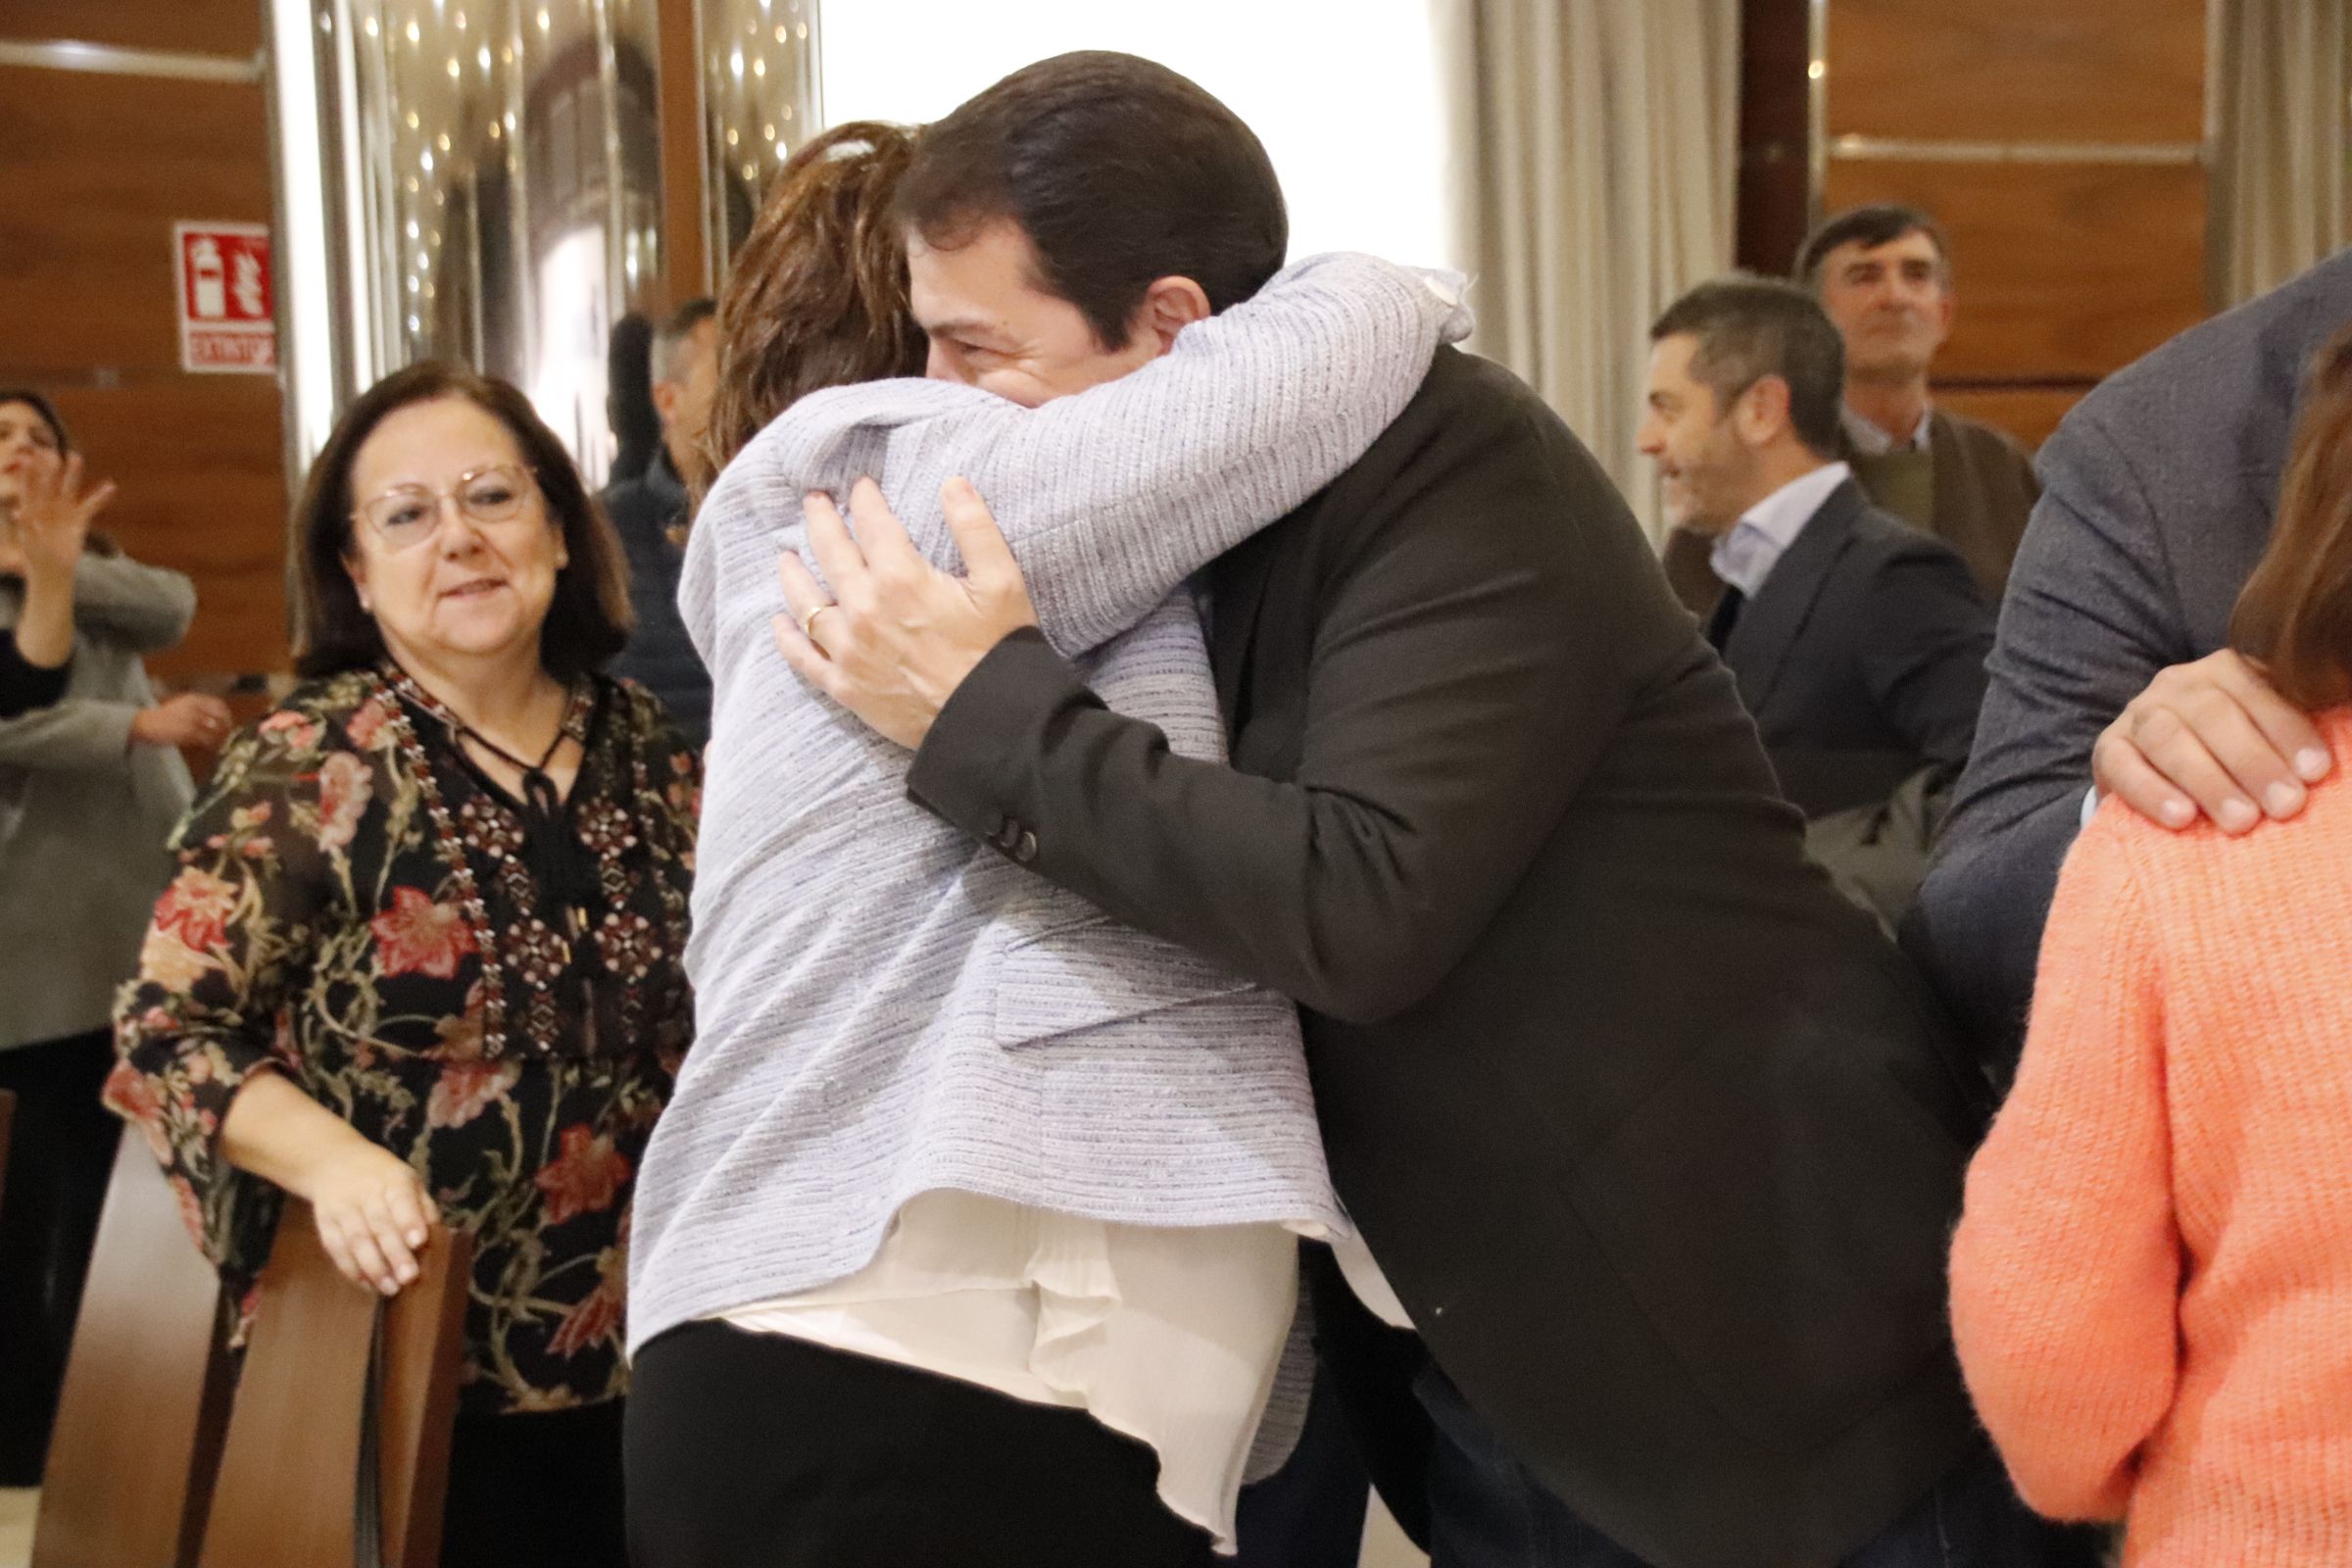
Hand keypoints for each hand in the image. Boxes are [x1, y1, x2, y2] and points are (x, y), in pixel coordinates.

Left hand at [10, 452, 111, 583]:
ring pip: (69, 489)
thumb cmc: (37, 558)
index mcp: (32, 510)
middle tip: (55, 450)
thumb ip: (25, 526)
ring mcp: (64, 512)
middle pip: (50, 483)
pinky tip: (111, 487)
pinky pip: (92, 506)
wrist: (52, 572)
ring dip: (73, 474)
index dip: (30, 473)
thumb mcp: (29, 543)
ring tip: (76, 457)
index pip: (29, 487)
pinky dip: (101, 497)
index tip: (31, 458)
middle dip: (52, 467)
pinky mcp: (79, 521)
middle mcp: (47, 507)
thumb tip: (17, 511)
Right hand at [130, 692, 233, 748]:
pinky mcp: (188, 732)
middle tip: (228, 735)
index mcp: (193, 699)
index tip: (228, 722)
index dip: (226, 714)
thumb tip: (213, 719)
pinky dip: (211, 744)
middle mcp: (195, 707)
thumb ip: (197, 710)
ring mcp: (192, 719)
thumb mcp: (180, 706)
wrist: (145, 723)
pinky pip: (206, 739)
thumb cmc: (163, 717)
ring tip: (222, 743)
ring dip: (221, 737)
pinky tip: (212, 748)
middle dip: (226, 726)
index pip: (218, 704)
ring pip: (215, 729)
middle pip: (220, 716)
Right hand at [302, 1138, 439, 1295]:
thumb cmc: (382, 1177)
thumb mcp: (408, 1179)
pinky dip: (351, 1270)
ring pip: (356, 1241)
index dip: (409, 1220)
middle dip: (394, 1253)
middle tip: (409, 1278)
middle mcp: (364, 1193)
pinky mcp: (325, 1224)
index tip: (419, 1241)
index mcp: (392, 1179)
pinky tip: (367, 1284)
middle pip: (379, 1224)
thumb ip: (422, 1206)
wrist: (333, 1163)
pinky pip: (336, 1249)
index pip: (401, 1199)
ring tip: (391, 1288)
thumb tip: (435, 1235)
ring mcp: (342, 1209)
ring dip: (373, 1268)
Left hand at [771, 476, 1038, 747]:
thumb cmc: (999, 652)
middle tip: (813, 501)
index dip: (866, 499)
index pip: (873, 524)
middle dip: (821, 520)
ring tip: (786, 556)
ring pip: (806, 601)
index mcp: (901, 579)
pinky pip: (804, 658)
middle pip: (831, 553)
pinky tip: (780, 623)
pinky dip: (788, 639)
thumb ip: (976, 528)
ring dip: (794, 573)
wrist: (989, 724)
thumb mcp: (1002, 582)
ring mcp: (849, 650)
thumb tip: (954, 483)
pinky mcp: (845, 686)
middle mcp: (864, 609)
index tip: (861, 486)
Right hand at [2091, 649, 2331, 832]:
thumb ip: (2293, 732)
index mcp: (2227, 670)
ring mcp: (2138, 714)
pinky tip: (2182, 818)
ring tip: (2241, 822)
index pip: (2257, 689)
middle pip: (2213, 714)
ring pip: (2168, 737)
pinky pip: (2123, 766)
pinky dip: (2152, 792)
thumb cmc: (2235, 760)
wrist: (2163, 774)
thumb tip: (2326, 762)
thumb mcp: (2266, 734)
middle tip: (2286, 806)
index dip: (2288, 730)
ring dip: (2208, 781)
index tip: (2316, 773)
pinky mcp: (2107, 748)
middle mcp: (2179, 684)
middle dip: (2253, 762)